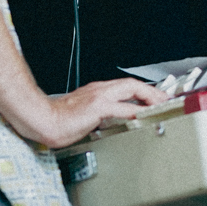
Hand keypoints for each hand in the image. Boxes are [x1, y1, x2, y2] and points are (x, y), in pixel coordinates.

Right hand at [31, 77, 168, 151]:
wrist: (41, 120)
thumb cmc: (58, 120)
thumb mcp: (84, 114)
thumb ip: (98, 114)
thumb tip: (111, 122)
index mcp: (96, 91)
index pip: (125, 86)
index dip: (142, 90)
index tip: (154, 98)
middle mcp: (99, 90)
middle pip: (132, 83)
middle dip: (151, 91)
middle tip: (164, 99)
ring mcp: (98, 96)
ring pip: (131, 89)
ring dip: (149, 97)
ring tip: (161, 105)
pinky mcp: (97, 107)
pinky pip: (123, 107)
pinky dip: (138, 110)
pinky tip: (146, 115)